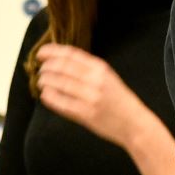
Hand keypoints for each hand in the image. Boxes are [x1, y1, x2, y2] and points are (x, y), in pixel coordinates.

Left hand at [36, 44, 157, 150]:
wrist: (134, 123)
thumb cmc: (118, 100)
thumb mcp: (107, 77)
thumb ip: (88, 69)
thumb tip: (60, 61)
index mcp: (101, 68)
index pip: (71, 54)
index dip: (52, 52)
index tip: (40, 53)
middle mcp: (95, 80)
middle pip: (62, 67)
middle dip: (47, 67)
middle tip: (40, 70)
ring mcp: (90, 97)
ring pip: (59, 83)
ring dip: (45, 81)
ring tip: (41, 81)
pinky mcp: (86, 113)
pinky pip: (61, 103)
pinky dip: (49, 97)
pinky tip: (45, 95)